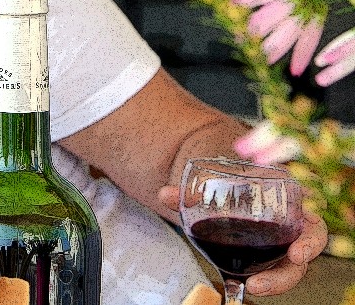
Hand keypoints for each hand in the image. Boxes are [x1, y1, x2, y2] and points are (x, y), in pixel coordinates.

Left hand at [159, 186, 328, 295]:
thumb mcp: (216, 189)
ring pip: (288, 269)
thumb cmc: (232, 189)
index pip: (313, 226)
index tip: (297, 254)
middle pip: (300, 257)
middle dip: (285, 274)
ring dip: (274, 282)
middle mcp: (290, 230)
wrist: (227, 193)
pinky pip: (271, 272)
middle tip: (260, 284)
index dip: (311, 242)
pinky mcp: (269, 259)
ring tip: (253, 287)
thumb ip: (189, 192)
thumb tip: (164, 194)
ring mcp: (281, 246)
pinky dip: (261, 280)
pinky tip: (243, 286)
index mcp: (289, 208)